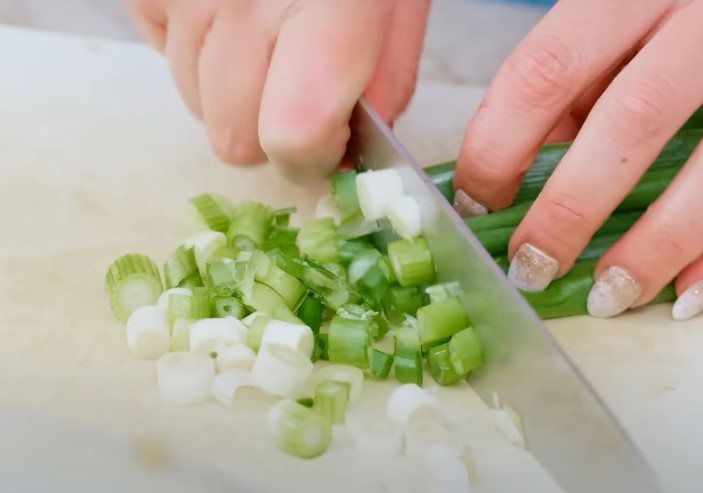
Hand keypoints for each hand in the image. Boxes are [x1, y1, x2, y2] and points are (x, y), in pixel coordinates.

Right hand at [124, 0, 429, 182]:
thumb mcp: (401, 2)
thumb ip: (385, 83)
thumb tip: (346, 152)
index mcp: (326, 4)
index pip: (292, 134)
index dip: (312, 159)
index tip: (327, 147)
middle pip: (234, 140)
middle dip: (271, 135)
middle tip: (296, 94)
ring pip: (198, 108)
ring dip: (235, 97)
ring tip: (263, 39)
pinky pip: (165, 61)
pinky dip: (199, 57)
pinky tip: (228, 17)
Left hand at [453, 0, 702, 319]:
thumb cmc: (660, 13)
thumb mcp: (605, 27)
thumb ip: (569, 88)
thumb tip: (521, 175)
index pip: (542, 73)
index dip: (497, 147)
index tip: (476, 203)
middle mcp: (694, 21)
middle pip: (626, 123)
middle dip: (569, 210)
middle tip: (531, 267)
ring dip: (649, 247)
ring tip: (606, 296)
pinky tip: (682, 293)